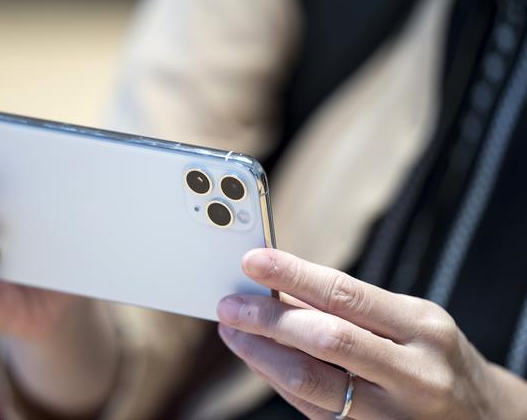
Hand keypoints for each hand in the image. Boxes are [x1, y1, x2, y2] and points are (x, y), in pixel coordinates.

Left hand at [217, 248, 526, 418]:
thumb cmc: (436, 357)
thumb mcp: (411, 320)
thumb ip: (352, 307)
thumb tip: (283, 286)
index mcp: (422, 327)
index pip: (346, 293)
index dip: (293, 275)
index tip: (254, 262)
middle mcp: (412, 372)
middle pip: (324, 339)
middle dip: (267, 319)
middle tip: (230, 305)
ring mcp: (392, 414)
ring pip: (311, 381)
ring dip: (261, 354)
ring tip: (233, 332)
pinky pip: (312, 409)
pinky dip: (278, 381)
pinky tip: (259, 361)